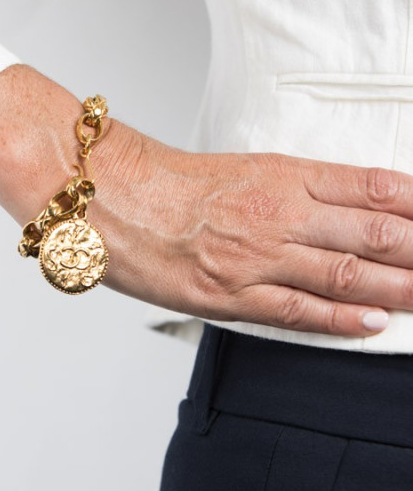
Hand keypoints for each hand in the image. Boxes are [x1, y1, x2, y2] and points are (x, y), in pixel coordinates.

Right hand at [91, 119, 412, 336]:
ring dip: (401, 287)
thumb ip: (294, 187)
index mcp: (281, 173)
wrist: (107, 196)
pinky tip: (376, 323)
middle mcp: (278, 212)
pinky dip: (344, 319)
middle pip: (374, 232)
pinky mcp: (230, 294)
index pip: (371, 187)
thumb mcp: (241, 167)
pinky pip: (299, 310)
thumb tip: (347, 205)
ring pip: (348, 272)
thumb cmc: (167, 181)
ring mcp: (256, 255)